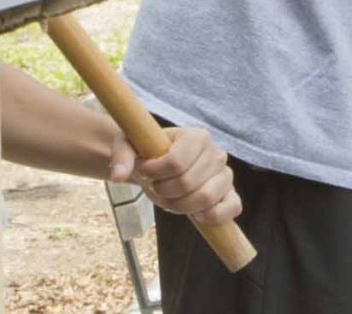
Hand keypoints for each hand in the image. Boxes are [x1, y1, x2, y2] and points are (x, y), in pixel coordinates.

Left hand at [114, 127, 240, 225]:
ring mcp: (225, 174)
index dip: (155, 173)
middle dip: (164, 192)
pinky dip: (214, 215)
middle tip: (155, 187)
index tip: (144, 171)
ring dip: (180, 206)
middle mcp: (216, 153)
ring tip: (169, 199)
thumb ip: (122, 156)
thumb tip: (119, 176)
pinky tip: (196, 216)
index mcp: (197, 136)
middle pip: (188, 183)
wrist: (159, 164)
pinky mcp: (230, 194)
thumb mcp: (128, 146)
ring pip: (206, 198)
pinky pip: (233, 208)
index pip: (176, 161)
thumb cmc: (146, 152)